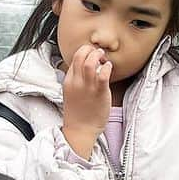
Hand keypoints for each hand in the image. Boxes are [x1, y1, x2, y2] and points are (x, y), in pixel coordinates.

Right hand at [62, 43, 111, 158]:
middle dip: (90, 49)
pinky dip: (107, 67)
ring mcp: (87, 87)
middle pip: (80, 56)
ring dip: (98, 55)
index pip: (74, 58)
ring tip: (104, 58)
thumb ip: (77, 80)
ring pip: (90, 62)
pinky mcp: (99, 93)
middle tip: (99, 53)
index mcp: (69, 81)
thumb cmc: (78, 113)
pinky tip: (109, 68)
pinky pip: (103, 74)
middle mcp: (77, 82)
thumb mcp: (72, 93)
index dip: (84, 52)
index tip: (92, 55)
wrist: (80, 130)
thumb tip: (85, 69)